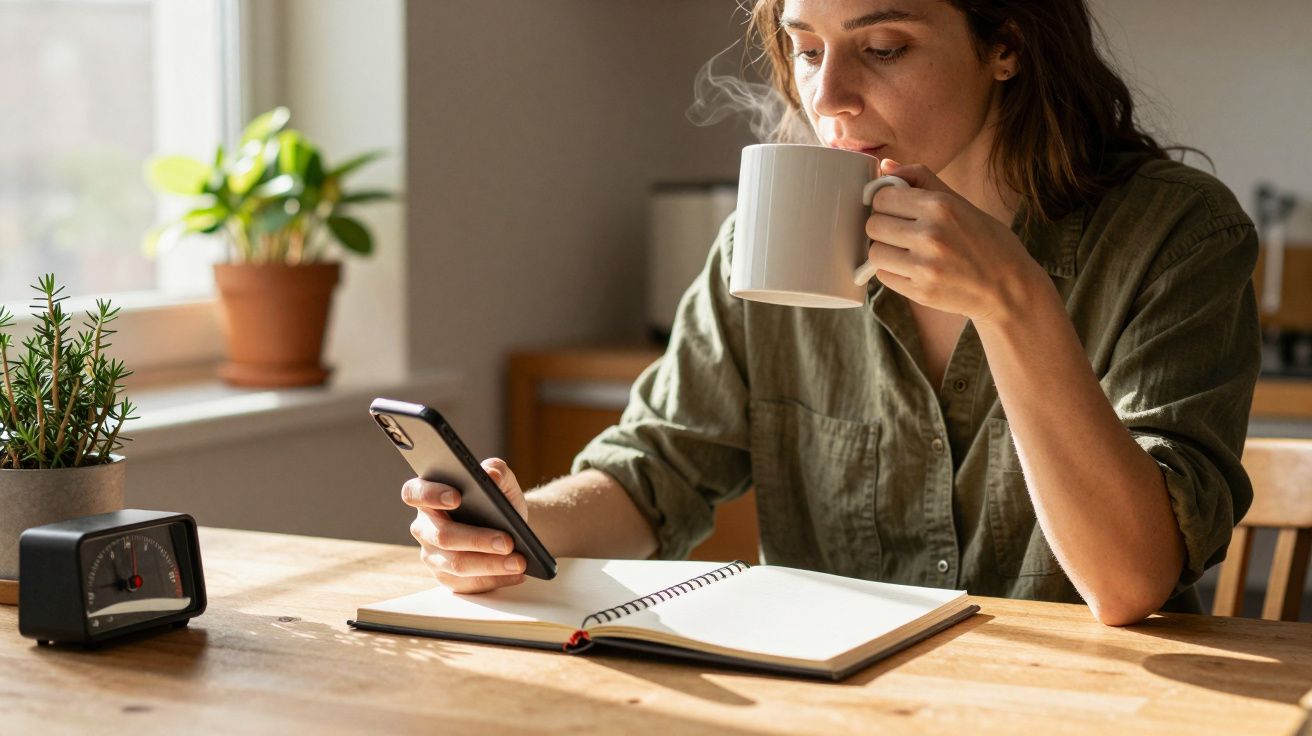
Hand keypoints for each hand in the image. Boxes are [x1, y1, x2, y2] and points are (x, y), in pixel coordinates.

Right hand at [402, 457, 528, 593]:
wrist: (509, 529)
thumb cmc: (498, 502)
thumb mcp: (503, 483)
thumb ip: (498, 471)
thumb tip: (491, 472)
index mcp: (428, 496)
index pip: (414, 493)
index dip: (431, 495)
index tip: (458, 497)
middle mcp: (424, 527)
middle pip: (442, 536)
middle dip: (477, 540)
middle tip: (507, 541)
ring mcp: (432, 555)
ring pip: (457, 564)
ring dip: (491, 564)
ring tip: (518, 561)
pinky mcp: (447, 578)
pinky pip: (468, 584)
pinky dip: (495, 579)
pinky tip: (515, 573)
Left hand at [864, 159, 1042, 323]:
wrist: (1008, 289)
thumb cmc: (987, 242)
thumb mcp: (961, 203)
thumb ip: (922, 181)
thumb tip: (885, 166)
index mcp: (941, 206)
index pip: (881, 197)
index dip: (885, 203)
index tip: (896, 210)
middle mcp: (931, 234)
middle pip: (873, 225)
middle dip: (883, 227)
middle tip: (901, 232)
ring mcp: (925, 266)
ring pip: (874, 253)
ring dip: (885, 251)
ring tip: (906, 252)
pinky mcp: (921, 292)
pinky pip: (884, 276)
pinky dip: (893, 272)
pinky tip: (913, 269)